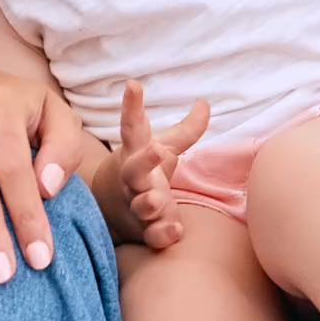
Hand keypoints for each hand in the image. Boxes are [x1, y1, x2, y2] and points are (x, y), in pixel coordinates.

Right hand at [109, 80, 213, 252]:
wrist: (113, 214)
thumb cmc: (143, 175)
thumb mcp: (162, 150)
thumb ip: (185, 131)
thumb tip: (206, 103)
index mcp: (135, 155)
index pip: (132, 127)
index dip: (132, 106)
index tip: (133, 85)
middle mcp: (133, 180)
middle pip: (134, 170)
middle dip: (144, 161)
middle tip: (155, 151)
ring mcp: (137, 205)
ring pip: (141, 205)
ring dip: (149, 203)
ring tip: (158, 200)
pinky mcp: (145, 230)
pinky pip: (152, 235)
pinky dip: (162, 234)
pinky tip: (175, 231)